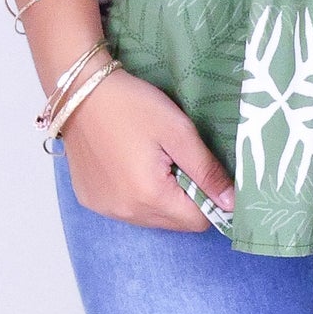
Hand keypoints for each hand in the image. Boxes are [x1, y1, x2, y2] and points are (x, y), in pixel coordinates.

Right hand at [58, 68, 234, 231]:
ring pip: (150, 219)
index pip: (198, 221)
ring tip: (150, 161)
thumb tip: (232, 204)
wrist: (80, 90)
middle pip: (174, 223)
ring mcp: (105, 209)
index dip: (208, 198)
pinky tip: (128, 165)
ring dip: (160, 199)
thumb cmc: (132, 105)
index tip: (201, 171)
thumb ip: (207, 171)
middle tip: (174, 160)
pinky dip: (135, 195)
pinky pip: (126, 210)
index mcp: (150, 197)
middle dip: (184, 199)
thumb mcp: (178, 132)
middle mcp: (126, 212)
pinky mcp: (90, 200)